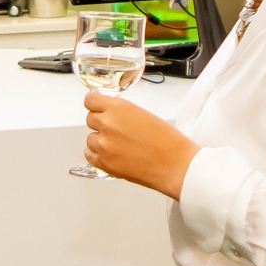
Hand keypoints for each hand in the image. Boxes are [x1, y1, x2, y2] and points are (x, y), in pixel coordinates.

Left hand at [82, 93, 198, 197]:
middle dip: (101, 123)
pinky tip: (112, 155)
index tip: (98, 108)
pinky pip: (89, 155)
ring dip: (100, 140)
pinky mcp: (104, 163)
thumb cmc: (166, 141)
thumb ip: (121, 112)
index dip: (95, 104)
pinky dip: (98, 155)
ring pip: (90, 138)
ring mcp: (104, 145)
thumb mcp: (142, 114)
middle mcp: (108, 124)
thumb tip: (108, 113)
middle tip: (117, 130)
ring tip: (120, 146)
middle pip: (90, 118)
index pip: (90, 100)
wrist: (175, 165)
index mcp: (119, 108)